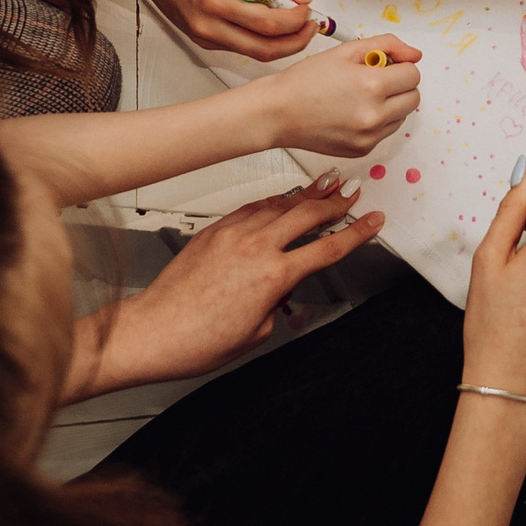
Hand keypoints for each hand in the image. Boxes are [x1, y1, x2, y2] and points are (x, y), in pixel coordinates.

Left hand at [67, 174, 381, 398]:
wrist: (153, 331)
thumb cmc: (197, 340)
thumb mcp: (257, 331)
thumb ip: (276, 302)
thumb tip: (278, 288)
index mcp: (274, 276)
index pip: (328, 247)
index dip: (357, 232)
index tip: (371, 221)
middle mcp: (255, 247)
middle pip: (308, 214)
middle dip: (335, 203)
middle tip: (352, 196)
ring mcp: (233, 234)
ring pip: (279, 204)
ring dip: (305, 195)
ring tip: (323, 186)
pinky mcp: (214, 231)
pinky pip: (251, 208)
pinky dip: (271, 202)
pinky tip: (278, 200)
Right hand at [143, 0, 316, 59]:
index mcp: (217, 2)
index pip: (268, 24)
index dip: (296, 20)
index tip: (308, 8)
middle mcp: (209, 27)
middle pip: (265, 49)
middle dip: (296, 41)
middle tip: (311, 26)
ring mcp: (206, 39)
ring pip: (256, 53)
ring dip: (282, 43)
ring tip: (296, 24)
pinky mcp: (205, 44)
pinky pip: (243, 48)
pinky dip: (262, 39)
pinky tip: (269, 22)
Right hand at [252, 36, 423, 154]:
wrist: (278, 112)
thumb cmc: (306, 80)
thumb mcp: (346, 51)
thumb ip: (386, 46)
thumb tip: (415, 55)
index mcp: (373, 86)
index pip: (413, 75)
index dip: (401, 65)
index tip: (385, 65)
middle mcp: (375, 116)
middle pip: (413, 98)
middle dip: (400, 85)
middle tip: (375, 78)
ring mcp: (369, 137)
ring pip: (401, 117)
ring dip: (390, 104)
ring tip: (360, 96)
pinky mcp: (362, 150)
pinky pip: (384, 132)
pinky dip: (376, 121)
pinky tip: (352, 112)